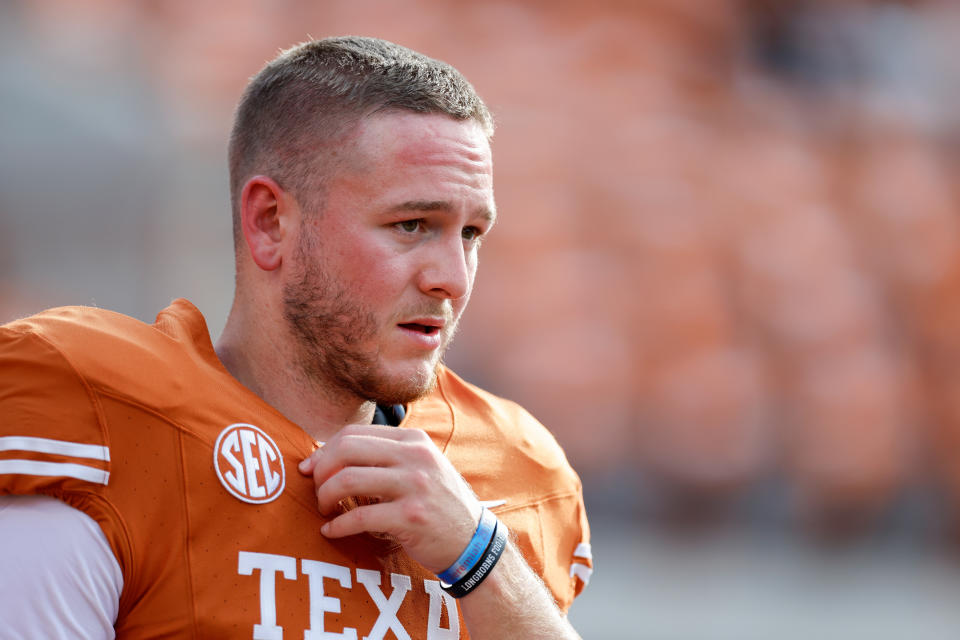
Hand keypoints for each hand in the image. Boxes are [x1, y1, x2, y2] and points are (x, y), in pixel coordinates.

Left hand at [297, 424, 482, 573]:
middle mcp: (415, 456)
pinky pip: (359, 516)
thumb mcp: (420, 467)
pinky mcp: (412, 517)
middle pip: (346, 449)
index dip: (324, 450)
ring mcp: (415, 485)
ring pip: (348, 479)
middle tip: (316, 491)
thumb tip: (329, 454)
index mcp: (414, 440)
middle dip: (321, 470)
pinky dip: (337, 526)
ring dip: (325, 497)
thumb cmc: (437, 504)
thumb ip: (385, 456)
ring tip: (324, 510)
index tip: (311, 469)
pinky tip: (331, 532)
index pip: (354, 433)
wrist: (472, 542)